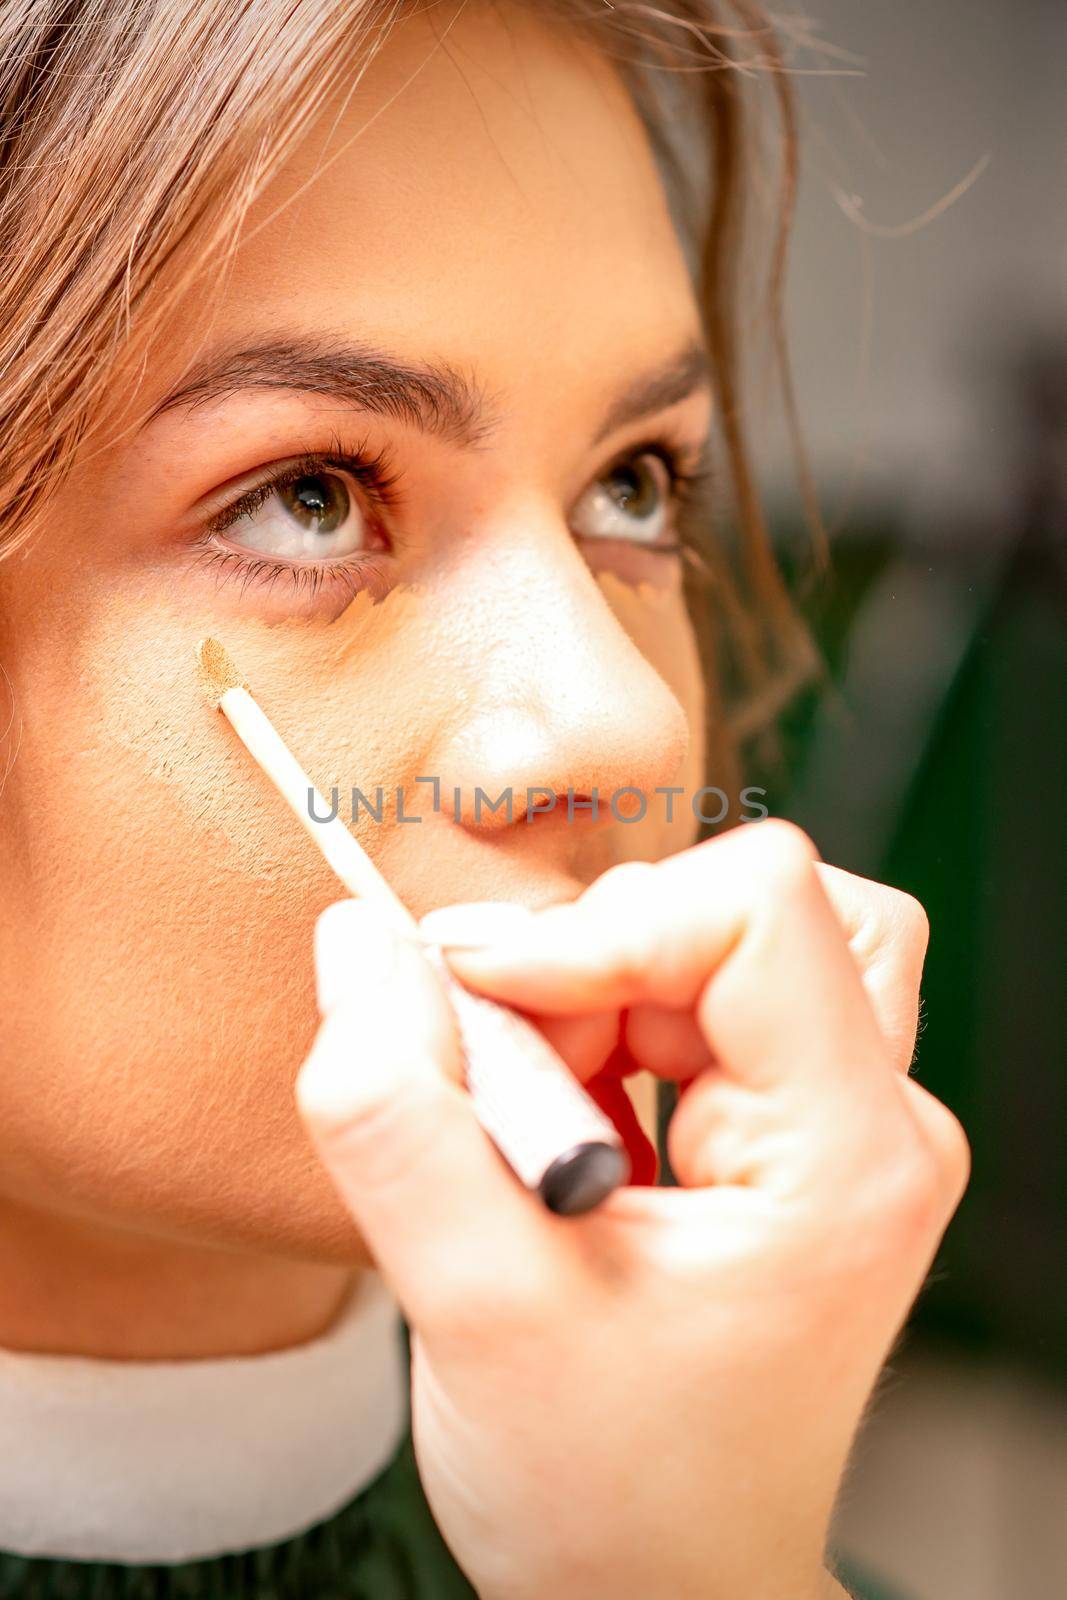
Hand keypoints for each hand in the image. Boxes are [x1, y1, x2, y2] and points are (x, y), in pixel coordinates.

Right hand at [296, 820, 968, 1599]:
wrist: (664, 1589)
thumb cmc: (608, 1493)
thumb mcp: (474, 1310)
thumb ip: (396, 1115)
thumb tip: (359, 943)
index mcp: (849, 1154)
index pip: (757, 909)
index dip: (598, 925)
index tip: (475, 995)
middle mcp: (873, 1118)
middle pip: (736, 913)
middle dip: (595, 965)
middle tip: (510, 1077)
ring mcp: (834, 1119)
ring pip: (707, 941)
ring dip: (589, 999)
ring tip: (528, 1124)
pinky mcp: (783, 1126)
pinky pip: (688, 1000)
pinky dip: (595, 1033)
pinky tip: (556, 1135)